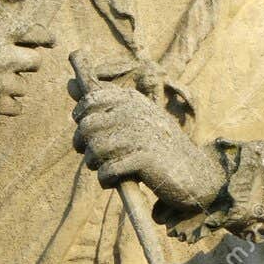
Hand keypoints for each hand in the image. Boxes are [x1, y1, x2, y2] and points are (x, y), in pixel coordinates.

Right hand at [0, 0, 56, 120]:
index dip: (44, 37)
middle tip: (12, 59)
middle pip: (36, 62)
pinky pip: (16, 107)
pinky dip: (10, 103)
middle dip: (26, 59)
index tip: (46, 41)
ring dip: (15, 81)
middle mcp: (2, 56)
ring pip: (24, 85)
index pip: (39, 34)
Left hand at [71, 83, 226, 210]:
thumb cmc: (158, 146)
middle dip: (83, 144)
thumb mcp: (132, 119)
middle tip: (93, 156)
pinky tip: (112, 181)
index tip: (89, 132)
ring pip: (95, 149)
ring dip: (93, 164)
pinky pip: (108, 169)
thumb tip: (68, 82)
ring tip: (103, 169)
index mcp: (132, 100)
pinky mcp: (144, 159)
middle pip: (87, 126)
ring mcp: (140, 135)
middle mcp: (135, 112)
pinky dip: (105, 179)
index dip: (81, 118)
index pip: (90, 100)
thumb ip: (101, 103)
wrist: (196, 173)